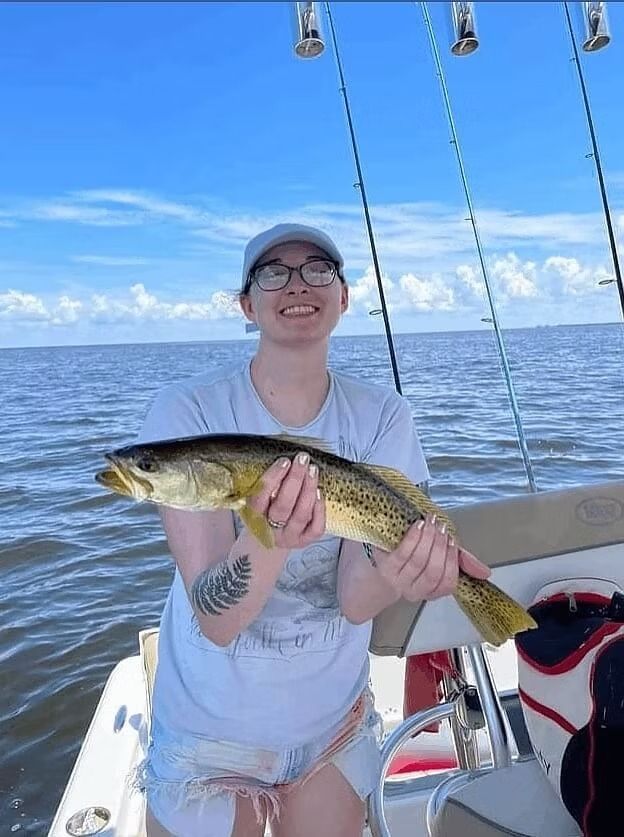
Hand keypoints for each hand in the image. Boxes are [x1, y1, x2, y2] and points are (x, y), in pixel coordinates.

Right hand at [247, 452, 325, 549]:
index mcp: (254, 517)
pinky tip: (319, 491)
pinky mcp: (306, 541)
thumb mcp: (259, 500)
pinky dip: (319, 508)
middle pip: (283, 505)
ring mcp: (289, 537)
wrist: (269, 540)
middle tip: (302, 460)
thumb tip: (286, 461)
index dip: (273, 478)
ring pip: (301, 514)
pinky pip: (316, 526)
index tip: (284, 461)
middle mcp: (271, 530)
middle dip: (295, 479)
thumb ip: (268, 485)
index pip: (260, 498)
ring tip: (313, 470)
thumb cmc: (265, 512)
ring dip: (308, 489)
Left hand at [374, 514, 490, 601]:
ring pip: (419, 563)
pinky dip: (413, 539)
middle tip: (442, 528)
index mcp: (430, 591)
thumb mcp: (436, 559)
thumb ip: (460, 562)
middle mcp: (414, 590)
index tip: (452, 542)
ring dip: (428, 540)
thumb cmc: (408, 561)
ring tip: (432, 523)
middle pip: (433, 572)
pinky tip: (418, 526)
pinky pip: (402, 554)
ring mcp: (398, 580)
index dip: (453, 563)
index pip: (447, 583)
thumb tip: (486, 573)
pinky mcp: (385, 567)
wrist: (370, 571)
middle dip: (440, 548)